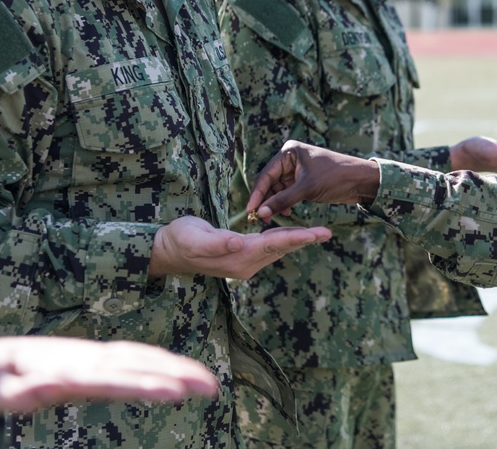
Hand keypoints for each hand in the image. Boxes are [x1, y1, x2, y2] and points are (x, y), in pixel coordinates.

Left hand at [0, 336, 218, 417]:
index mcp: (66, 366)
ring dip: (176, 366)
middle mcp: (87, 358)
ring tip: (208, 381)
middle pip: (138, 363)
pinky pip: (135, 359)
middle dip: (176, 372)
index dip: (145, 383)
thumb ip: (19, 391)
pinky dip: (161, 363)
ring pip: (142, 358)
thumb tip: (47, 389)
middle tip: (211, 387)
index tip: (176, 391)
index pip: (113, 376)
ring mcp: (94, 356)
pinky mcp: (96, 361)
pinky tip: (180, 373)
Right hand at [149, 215, 330, 278]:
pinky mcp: (242, 257)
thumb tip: (239, 242)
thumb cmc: (180, 239)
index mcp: (238, 257)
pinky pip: (269, 248)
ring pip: (277, 249)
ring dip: (297, 239)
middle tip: (328, 233)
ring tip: (319, 232)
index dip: (296, 237)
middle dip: (305, 239)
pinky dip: (283, 239)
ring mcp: (245, 263)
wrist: (168, 251)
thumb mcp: (195, 237)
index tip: (316, 234)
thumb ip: (217, 241)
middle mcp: (246, 264)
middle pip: (281, 249)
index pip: (273, 245)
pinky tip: (294, 233)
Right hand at [247, 141, 380, 220]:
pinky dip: (285, 202)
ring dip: (276, 203)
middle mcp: (290, 158)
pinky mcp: (303, 180)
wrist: (361, 181)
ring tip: (275, 218)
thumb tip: (261, 214)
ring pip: (278, 189)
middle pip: (270, 182)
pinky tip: (287, 213)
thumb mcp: (306, 189)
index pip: (266, 174)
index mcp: (289, 152)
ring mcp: (296, 169)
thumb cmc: (336, 178)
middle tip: (261, 219)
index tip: (250, 211)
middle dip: (267, 200)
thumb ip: (282, 201)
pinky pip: (288, 192)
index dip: (258, 194)